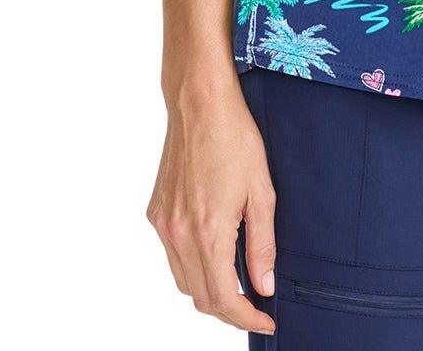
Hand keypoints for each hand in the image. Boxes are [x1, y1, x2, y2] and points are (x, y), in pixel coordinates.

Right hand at [146, 74, 277, 334]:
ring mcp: (163, 225)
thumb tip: (265, 285)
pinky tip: (213, 251)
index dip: (247, 318)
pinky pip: (171, 256)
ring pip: (183, 280)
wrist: (199, 103)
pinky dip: (192, 266)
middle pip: (201, 297)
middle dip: (230, 309)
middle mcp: (179, 234)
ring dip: (209, 291)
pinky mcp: (155, 213)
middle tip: (256, 304)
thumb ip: (262, 244)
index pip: (224, 299)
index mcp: (208, 231)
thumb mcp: (261, 191)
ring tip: (238, 282)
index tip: (267, 318)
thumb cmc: (234, 137)